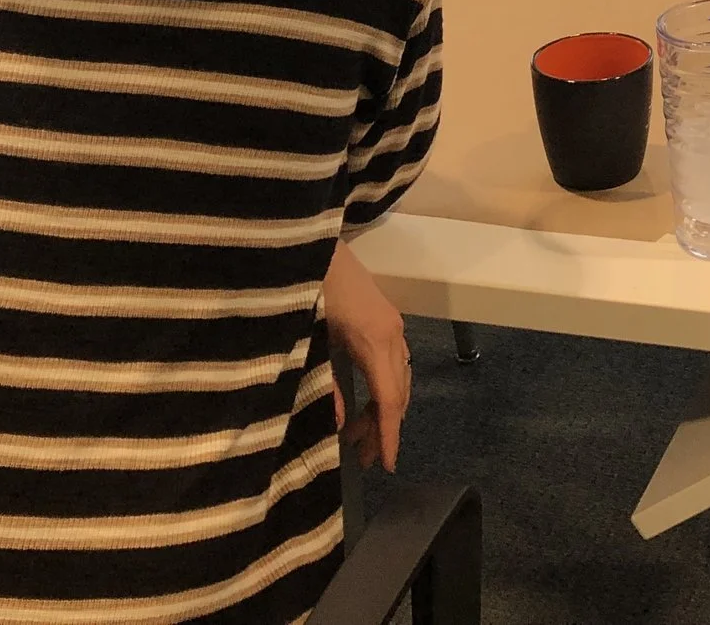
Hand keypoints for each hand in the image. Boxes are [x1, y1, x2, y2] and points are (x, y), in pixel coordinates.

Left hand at [323, 239, 410, 471]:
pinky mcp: (386, 318)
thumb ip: (327, 383)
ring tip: (359, 434)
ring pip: (400, 378)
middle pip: (399, 392)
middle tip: (363, 458)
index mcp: (375, 341)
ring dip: (384, 409)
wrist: (315, 244)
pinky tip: (366, 399)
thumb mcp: (314, 339)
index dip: (387, 435)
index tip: (386, 465)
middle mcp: (393, 334)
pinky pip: (395, 363)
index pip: (388, 400)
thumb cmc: (310, 289)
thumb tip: (338, 425)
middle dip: (385, 428)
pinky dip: (385, 388)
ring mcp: (393, 324)